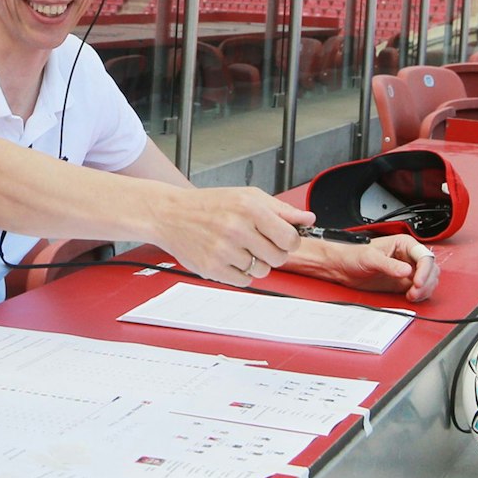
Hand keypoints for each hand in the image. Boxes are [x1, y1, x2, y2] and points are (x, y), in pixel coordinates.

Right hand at [152, 186, 313, 286]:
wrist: (169, 214)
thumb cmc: (208, 204)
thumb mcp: (246, 196)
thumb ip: (280, 209)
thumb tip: (308, 219)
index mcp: (249, 208)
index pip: (290, 238)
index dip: (290, 241)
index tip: (282, 239)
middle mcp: (236, 228)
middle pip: (279, 258)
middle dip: (273, 253)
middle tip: (258, 244)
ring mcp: (223, 250)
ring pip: (262, 272)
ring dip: (256, 264)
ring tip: (240, 249)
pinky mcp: (212, 268)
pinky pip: (244, 281)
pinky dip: (241, 273)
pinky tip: (229, 258)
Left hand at [299, 235, 439, 301]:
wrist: (341, 266)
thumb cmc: (352, 255)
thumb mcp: (370, 258)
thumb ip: (388, 265)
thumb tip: (406, 271)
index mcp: (404, 244)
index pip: (424, 257)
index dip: (425, 271)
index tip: (418, 282)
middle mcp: (408, 256)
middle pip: (431, 269)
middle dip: (426, 282)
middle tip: (415, 291)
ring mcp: (407, 270)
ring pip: (429, 280)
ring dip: (425, 290)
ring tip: (411, 295)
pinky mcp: (403, 282)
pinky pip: (420, 289)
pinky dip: (420, 295)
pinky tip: (410, 297)